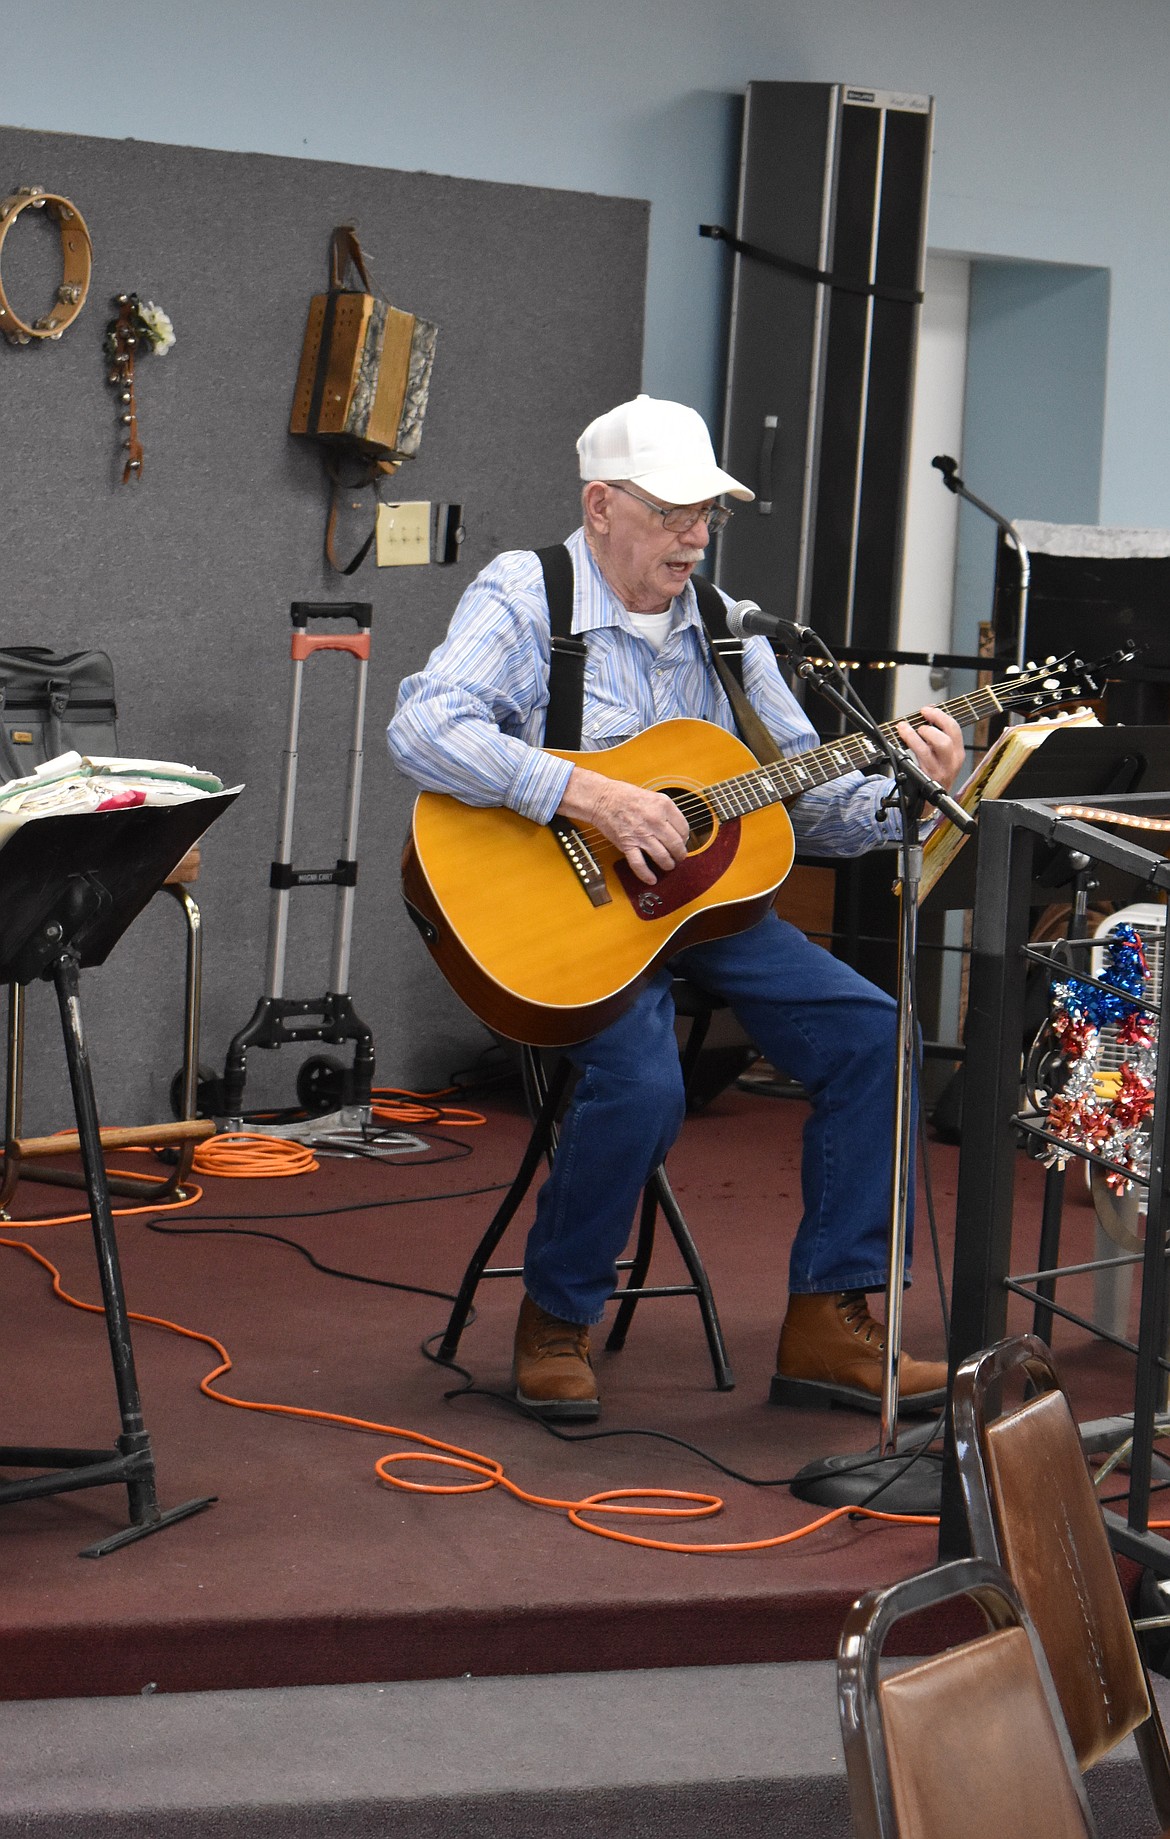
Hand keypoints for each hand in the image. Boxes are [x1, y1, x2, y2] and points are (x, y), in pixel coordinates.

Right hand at [558, 765, 689, 885]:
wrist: (602, 798)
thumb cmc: (625, 796)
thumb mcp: (653, 796)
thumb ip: (666, 812)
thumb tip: (677, 830)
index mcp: (663, 806)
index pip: (684, 828)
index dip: (685, 837)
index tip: (682, 840)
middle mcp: (655, 820)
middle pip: (676, 845)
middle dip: (680, 854)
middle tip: (679, 857)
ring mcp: (641, 834)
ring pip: (662, 856)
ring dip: (668, 864)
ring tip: (669, 865)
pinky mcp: (627, 844)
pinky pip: (639, 864)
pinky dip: (646, 875)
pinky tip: (651, 879)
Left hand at [896, 705, 965, 790]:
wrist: (930, 800)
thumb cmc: (935, 771)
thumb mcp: (941, 753)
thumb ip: (937, 734)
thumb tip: (926, 713)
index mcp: (958, 752)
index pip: (954, 729)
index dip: (939, 716)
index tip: (926, 710)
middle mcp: (951, 762)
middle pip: (945, 740)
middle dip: (930, 727)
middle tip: (919, 724)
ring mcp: (939, 772)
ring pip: (927, 751)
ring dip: (914, 737)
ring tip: (906, 731)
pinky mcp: (925, 779)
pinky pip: (914, 761)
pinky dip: (907, 747)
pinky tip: (902, 740)